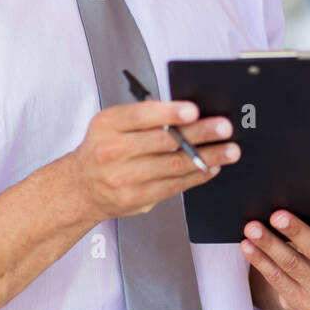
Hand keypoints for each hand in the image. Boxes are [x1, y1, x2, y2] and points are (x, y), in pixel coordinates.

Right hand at [67, 100, 238, 223]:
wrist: (80, 187)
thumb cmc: (103, 149)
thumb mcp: (113, 124)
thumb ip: (146, 117)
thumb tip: (190, 113)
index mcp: (108, 126)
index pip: (141, 116)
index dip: (169, 113)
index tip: (193, 111)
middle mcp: (113, 152)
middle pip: (163, 141)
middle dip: (199, 134)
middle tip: (224, 128)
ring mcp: (125, 178)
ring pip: (174, 166)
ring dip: (207, 157)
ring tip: (229, 150)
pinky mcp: (137, 198)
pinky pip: (175, 185)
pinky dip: (197, 175)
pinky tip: (212, 166)